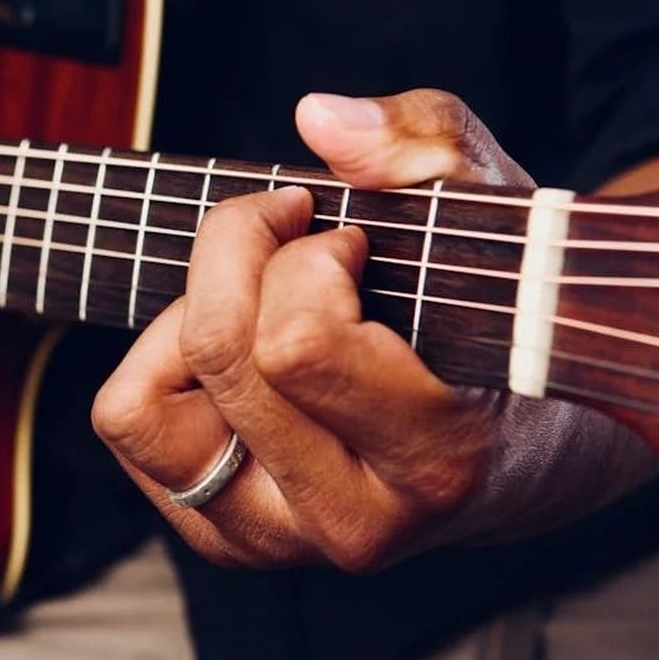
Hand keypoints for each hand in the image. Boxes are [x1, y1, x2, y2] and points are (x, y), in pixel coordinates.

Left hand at [92, 90, 657, 570]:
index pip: (295, 344)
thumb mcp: (493, 206)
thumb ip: (424, 146)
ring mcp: (278, 541)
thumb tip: (317, 118)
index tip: (346, 236)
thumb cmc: (503, 315)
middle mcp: (350, 522)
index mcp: (437, 459)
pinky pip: (130, 425)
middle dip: (240, 255)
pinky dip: (161, 364)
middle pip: (218, 353)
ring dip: (186, 321)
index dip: (304, 256)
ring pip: (142, 407)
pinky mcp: (224, 539)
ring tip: (259, 300)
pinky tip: (237, 349)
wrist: (528, 450)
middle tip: (295, 238)